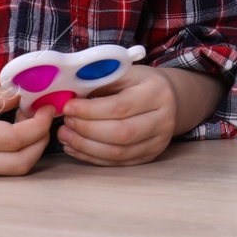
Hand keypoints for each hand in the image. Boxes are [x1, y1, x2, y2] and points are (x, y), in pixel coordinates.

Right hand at [0, 80, 54, 175]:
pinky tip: (9, 128)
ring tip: (25, 118)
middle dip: (41, 142)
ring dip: (29, 148)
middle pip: (20, 164)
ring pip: (11, 170)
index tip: (47, 106)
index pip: (16, 139)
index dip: (39, 124)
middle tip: (44, 115)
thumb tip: (18, 97)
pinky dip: (14, 151)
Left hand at [56, 65, 178, 165]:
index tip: (68, 107)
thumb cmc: (141, 83)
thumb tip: (69, 95)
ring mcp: (158, 142)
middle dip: (87, 130)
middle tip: (66, 123)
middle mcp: (163, 120)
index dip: (90, 110)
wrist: (170, 99)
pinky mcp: (149, 157)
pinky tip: (76, 148)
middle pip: (121, 133)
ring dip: (86, 146)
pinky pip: (117, 163)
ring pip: (118, 153)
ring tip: (66, 136)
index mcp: (157, 93)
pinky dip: (92, 157)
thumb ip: (101, 81)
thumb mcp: (125, 73)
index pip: (120, 107)